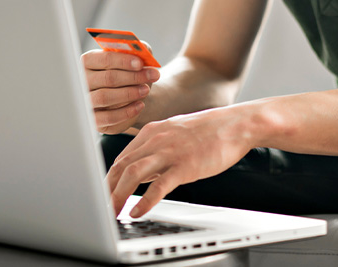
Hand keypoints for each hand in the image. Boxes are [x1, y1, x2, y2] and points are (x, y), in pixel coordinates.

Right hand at [82, 49, 160, 133]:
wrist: (131, 98)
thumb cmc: (130, 74)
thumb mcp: (135, 60)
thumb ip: (139, 51)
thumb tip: (143, 50)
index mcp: (89, 61)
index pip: (104, 59)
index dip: (123, 61)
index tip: (140, 63)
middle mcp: (83, 81)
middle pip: (107, 78)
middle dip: (133, 77)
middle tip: (152, 76)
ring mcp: (86, 101)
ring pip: (105, 97)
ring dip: (129, 93)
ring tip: (146, 90)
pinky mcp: (94, 119)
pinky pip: (108, 117)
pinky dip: (126, 111)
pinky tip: (140, 105)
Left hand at [106, 106, 252, 217]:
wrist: (236, 124)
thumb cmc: (209, 131)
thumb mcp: (175, 134)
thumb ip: (156, 150)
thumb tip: (141, 172)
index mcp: (152, 131)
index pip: (121, 157)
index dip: (108, 178)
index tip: (103, 193)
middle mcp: (156, 139)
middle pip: (121, 165)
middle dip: (106, 188)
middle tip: (100, 206)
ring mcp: (170, 151)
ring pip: (133, 174)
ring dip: (118, 195)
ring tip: (112, 212)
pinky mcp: (185, 165)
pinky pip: (159, 186)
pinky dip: (144, 201)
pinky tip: (138, 212)